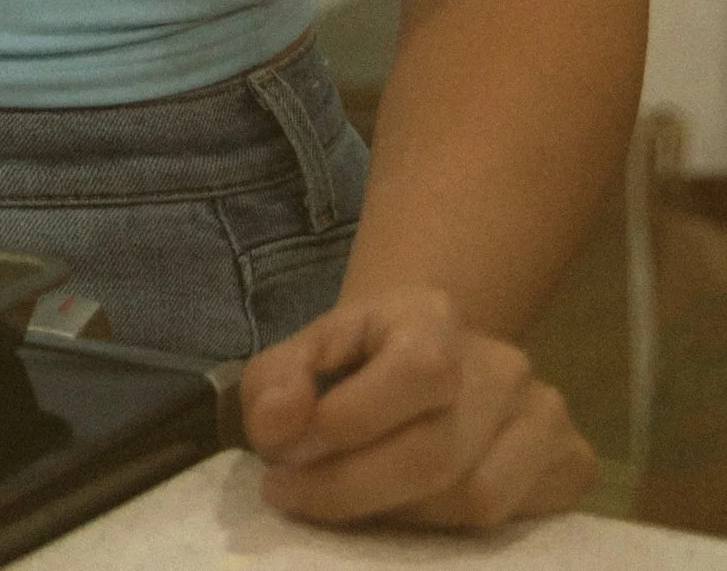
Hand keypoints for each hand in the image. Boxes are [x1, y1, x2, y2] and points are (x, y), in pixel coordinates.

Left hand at [241, 286, 593, 526]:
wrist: (423, 363)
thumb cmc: (356, 363)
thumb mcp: (304, 354)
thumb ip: (276, 381)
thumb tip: (278, 421)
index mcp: (433, 315)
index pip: (416, 372)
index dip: (349, 425)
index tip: (284, 459)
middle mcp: (504, 362)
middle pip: (438, 452)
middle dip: (353, 488)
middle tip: (295, 499)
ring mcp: (546, 415)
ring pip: (475, 499)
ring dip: (397, 516)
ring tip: (348, 502)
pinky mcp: (571, 463)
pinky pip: (512, 523)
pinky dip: (448, 532)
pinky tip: (405, 510)